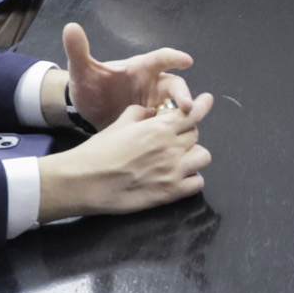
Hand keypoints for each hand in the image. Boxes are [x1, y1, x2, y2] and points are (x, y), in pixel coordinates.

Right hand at [33, 92, 212, 217]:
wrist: (86, 181)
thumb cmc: (99, 151)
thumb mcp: (119, 124)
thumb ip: (140, 114)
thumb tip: (152, 113)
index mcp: (159, 127)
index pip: (192, 113)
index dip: (202, 105)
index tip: (207, 100)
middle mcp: (172, 147)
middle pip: (195, 134)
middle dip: (185, 133)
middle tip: (171, 138)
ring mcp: (174, 171)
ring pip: (203, 156)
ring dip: (193, 155)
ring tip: (179, 158)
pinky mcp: (172, 192)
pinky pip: (198, 182)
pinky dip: (192, 178)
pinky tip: (179, 177)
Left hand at [54, 21, 192, 124]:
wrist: (84, 112)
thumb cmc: (88, 87)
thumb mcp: (81, 71)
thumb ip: (78, 51)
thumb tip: (70, 26)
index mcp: (139, 68)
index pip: (160, 59)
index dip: (174, 58)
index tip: (187, 61)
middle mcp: (152, 85)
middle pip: (174, 86)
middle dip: (183, 95)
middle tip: (188, 107)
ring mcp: (153, 105)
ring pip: (175, 108)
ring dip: (182, 116)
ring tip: (185, 127)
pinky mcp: (151, 124)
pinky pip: (166, 127)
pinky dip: (172, 132)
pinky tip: (173, 142)